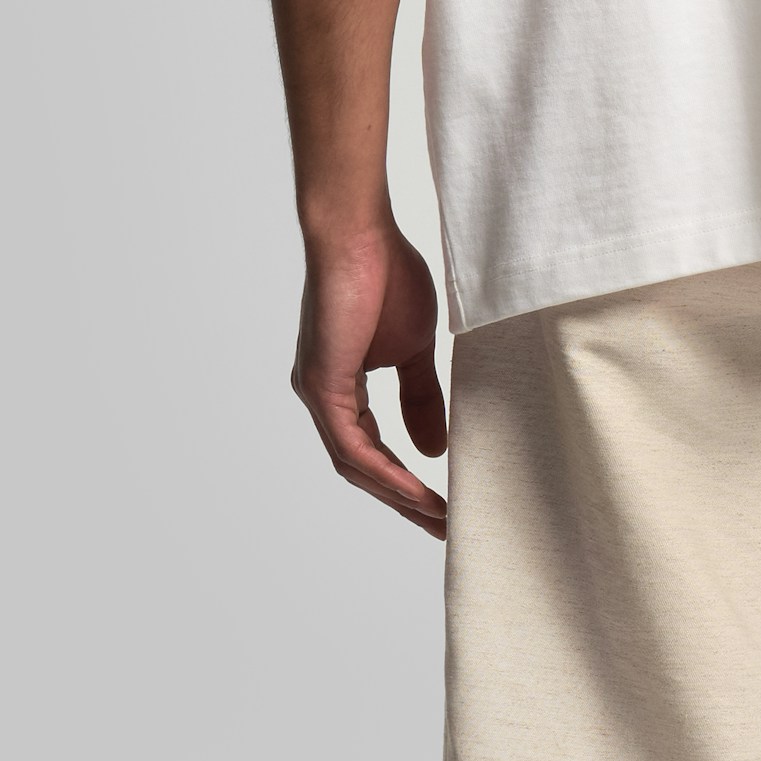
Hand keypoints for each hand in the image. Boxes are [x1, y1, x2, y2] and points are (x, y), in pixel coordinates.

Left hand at [291, 221, 448, 536]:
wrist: (360, 232)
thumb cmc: (386, 273)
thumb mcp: (415, 346)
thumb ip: (420, 396)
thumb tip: (432, 449)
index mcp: (340, 386)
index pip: (371, 448)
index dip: (405, 480)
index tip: (441, 504)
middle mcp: (321, 396)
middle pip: (361, 468)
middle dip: (402, 501)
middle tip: (443, 528)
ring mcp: (317, 392)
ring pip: (354, 465)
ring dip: (396, 495)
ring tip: (437, 517)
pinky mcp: (321, 385)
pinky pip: (351, 447)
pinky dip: (385, 472)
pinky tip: (415, 489)